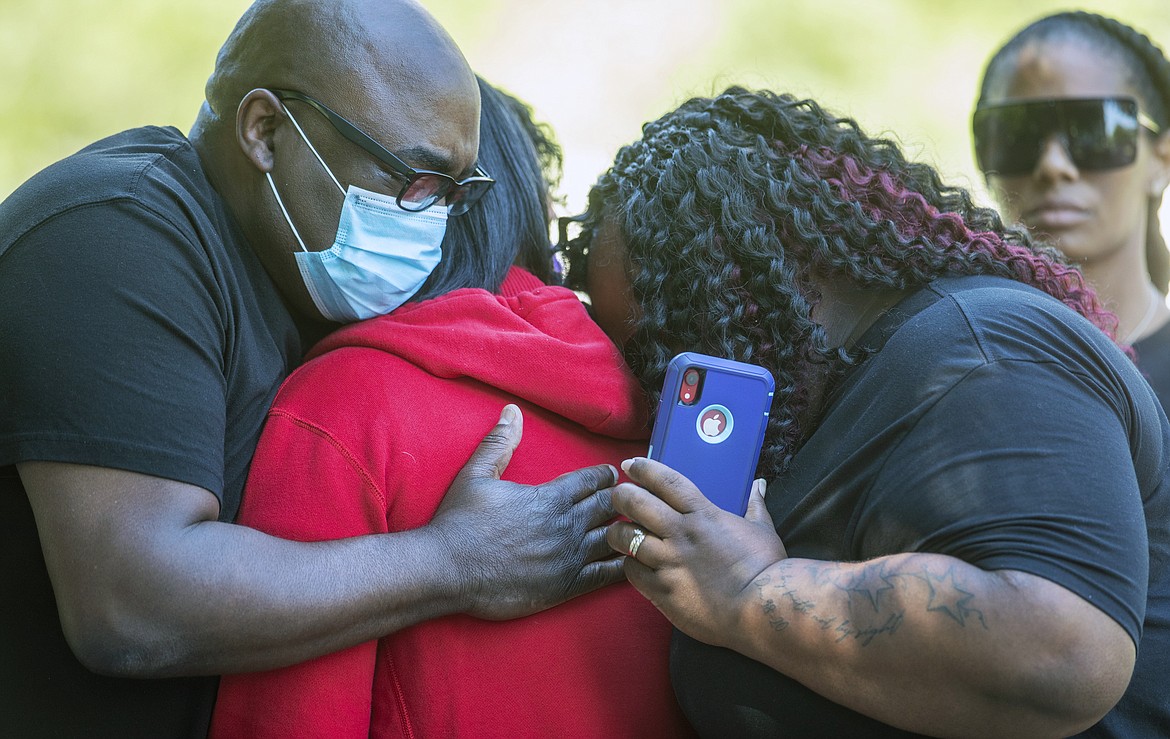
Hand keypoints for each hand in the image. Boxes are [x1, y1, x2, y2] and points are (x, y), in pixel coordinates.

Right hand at [430, 404, 624, 620]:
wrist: (446, 569)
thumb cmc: (459, 521)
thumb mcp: (476, 474)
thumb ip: (499, 442)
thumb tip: (512, 411)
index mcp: (549, 497)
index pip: (592, 480)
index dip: (604, 475)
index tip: (613, 474)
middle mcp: (565, 526)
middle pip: (608, 507)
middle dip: (620, 499)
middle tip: (630, 497)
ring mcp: (568, 557)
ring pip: (613, 538)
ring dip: (625, 529)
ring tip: (636, 525)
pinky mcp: (566, 586)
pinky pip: (606, 574)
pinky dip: (623, 564)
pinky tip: (632, 559)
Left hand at [606, 457, 786, 648]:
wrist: (762, 609)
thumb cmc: (766, 568)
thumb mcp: (763, 530)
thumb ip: (755, 506)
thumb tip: (759, 485)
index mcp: (703, 515)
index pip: (666, 482)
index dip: (644, 469)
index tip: (631, 464)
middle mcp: (680, 534)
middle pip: (636, 504)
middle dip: (621, 495)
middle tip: (617, 495)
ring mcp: (669, 562)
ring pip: (626, 538)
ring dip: (618, 532)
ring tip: (618, 533)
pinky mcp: (663, 591)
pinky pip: (632, 572)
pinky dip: (629, 566)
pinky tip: (633, 565)